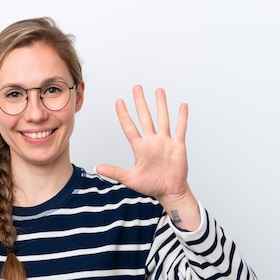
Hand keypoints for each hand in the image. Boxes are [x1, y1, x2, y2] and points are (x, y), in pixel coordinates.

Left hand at [96, 86, 199, 228]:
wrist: (169, 191)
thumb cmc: (151, 185)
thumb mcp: (129, 178)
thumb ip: (114, 171)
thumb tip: (96, 167)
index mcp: (140, 148)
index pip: (129, 127)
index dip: (124, 114)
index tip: (118, 101)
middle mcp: (152, 141)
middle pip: (145, 117)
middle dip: (140, 102)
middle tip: (137, 87)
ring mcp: (165, 142)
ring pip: (162, 119)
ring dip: (161, 105)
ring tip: (159, 91)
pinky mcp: (178, 146)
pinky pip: (180, 129)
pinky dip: (182, 118)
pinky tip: (182, 106)